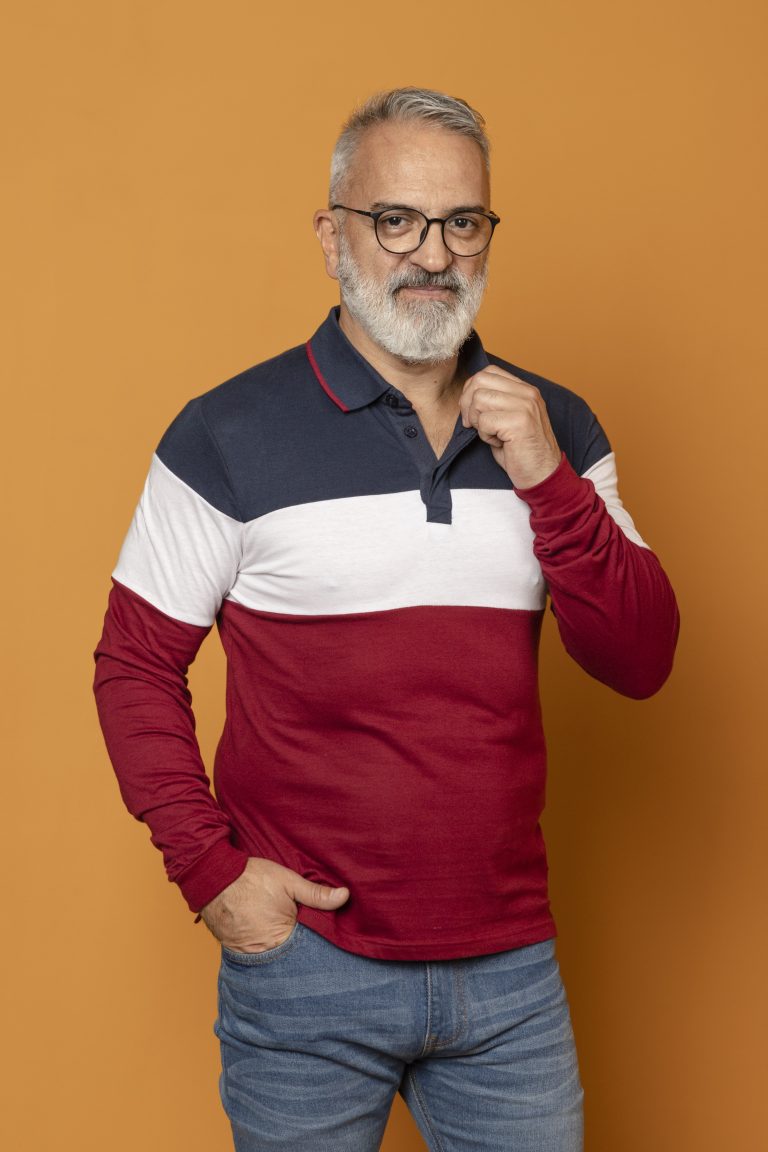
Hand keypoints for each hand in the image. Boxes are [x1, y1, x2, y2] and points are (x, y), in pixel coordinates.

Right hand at [199, 857, 349, 952]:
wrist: (211, 877)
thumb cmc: (250, 878)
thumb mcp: (288, 881)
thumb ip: (316, 893)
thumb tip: (345, 896)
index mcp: (282, 939)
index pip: (310, 950)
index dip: (320, 944)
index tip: (331, 940)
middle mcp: (265, 954)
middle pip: (293, 957)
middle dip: (303, 951)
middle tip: (314, 941)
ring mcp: (249, 955)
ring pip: (275, 957)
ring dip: (284, 950)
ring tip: (292, 938)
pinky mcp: (237, 951)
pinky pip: (258, 954)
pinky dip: (266, 947)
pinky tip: (271, 936)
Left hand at [460, 365, 560, 488]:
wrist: (542, 475)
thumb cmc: (521, 451)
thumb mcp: (508, 419)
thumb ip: (494, 402)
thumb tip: (466, 394)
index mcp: (525, 389)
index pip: (488, 372)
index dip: (471, 390)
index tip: (473, 412)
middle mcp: (528, 393)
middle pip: (480, 381)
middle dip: (468, 404)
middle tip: (474, 425)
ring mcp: (525, 406)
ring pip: (479, 400)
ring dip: (477, 421)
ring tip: (492, 434)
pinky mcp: (520, 422)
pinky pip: (484, 421)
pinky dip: (485, 436)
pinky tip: (499, 443)